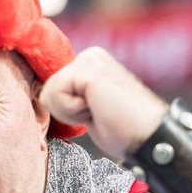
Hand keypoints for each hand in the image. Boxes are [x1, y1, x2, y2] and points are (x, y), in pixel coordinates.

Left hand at [40, 47, 168, 159]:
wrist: (149, 136)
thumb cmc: (124, 130)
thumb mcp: (89, 108)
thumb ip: (72, 97)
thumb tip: (43, 98)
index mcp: (90, 64)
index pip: (51, 88)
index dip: (65, 111)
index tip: (95, 114)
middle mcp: (89, 56)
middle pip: (47, 91)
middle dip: (67, 112)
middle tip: (99, 113)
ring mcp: (88, 60)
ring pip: (48, 94)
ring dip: (71, 113)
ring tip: (99, 111)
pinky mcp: (86, 70)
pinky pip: (56, 96)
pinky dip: (72, 112)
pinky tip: (97, 109)